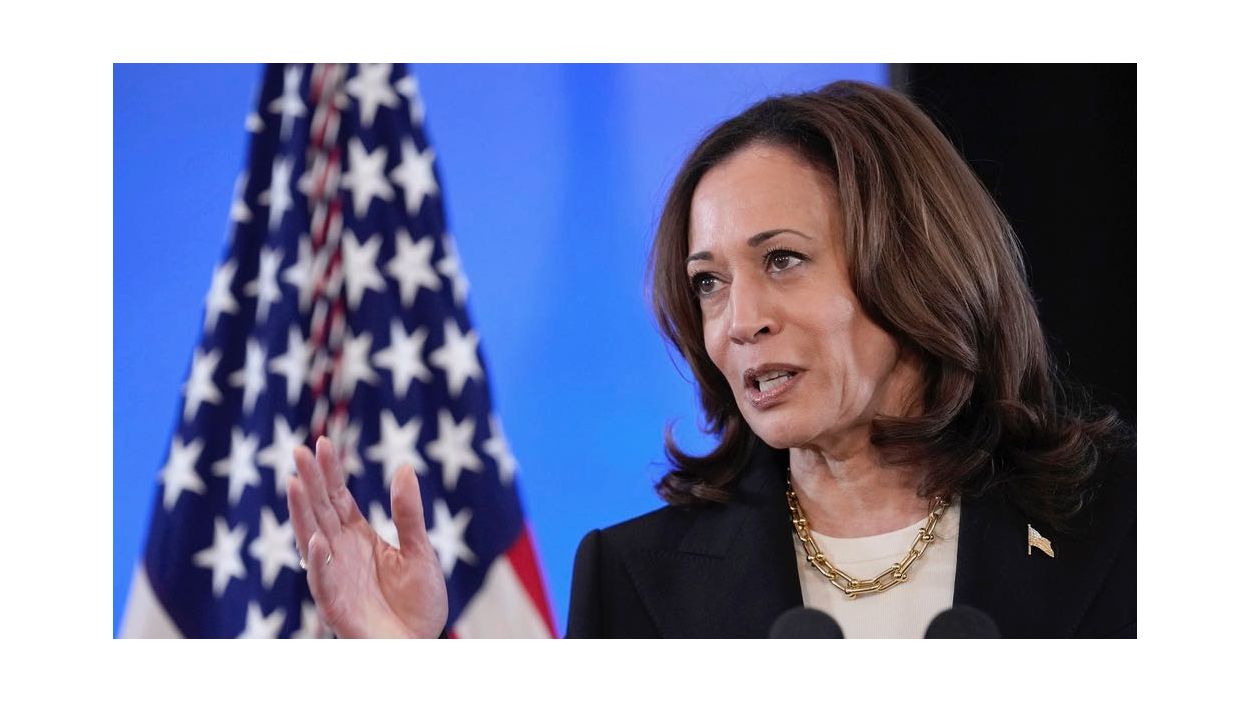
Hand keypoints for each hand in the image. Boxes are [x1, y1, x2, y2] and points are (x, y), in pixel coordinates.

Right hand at [287, 436, 447, 637]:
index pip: (337, 498)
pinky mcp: (337, 607)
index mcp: (358, 538)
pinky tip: (316, 540)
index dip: (329, 472)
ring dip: (302, 513)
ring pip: (312, 540)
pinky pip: (323, 584)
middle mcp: (340, 553)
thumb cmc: (418, 603)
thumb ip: (408, 513)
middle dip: (310, 482)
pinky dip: (319, 564)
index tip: (322, 443)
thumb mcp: (419, 551)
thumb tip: (404, 466)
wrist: (420, 647)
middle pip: (320, 511)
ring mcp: (335, 579)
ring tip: (294, 484)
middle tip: (299, 451)